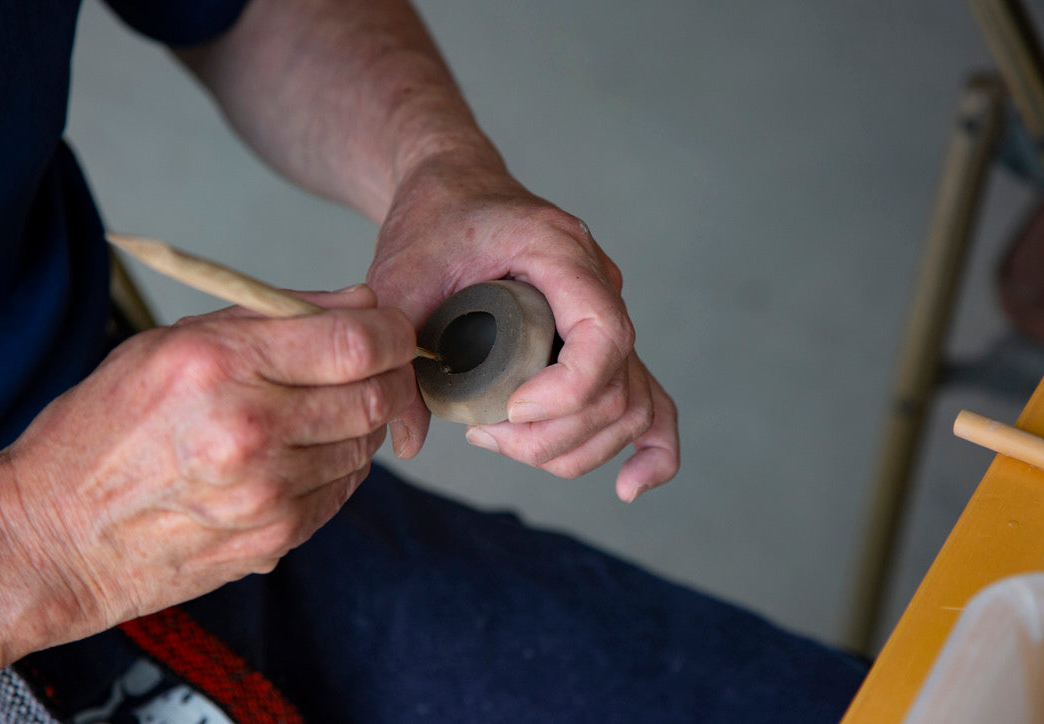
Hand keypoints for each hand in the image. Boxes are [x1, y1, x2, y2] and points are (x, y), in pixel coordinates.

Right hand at [0, 286, 415, 679]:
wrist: (55, 534)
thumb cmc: (104, 431)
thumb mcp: (171, 345)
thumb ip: (270, 317)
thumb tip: (360, 303)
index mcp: (222, 366)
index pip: (356, 343)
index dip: (394, 332)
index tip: (395, 330)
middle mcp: (250, 430)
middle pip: (374, 396)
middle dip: (391, 377)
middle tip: (380, 369)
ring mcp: (268, 492)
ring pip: (365, 446)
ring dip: (363, 423)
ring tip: (326, 411)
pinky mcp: (277, 537)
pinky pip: (344, 490)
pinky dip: (341, 464)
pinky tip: (306, 453)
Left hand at [366, 152, 678, 500]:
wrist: (455, 188)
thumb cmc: (431, 222)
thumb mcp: (398, 279)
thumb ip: (396, 352)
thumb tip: (406, 442)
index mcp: (560, 251)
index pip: (604, 334)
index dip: (566, 391)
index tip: (508, 410)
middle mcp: (599, 282)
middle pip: (617, 386)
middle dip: (554, 435)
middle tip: (484, 433)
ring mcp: (606, 313)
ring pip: (631, 404)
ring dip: (576, 448)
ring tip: (503, 441)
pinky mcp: (600, 343)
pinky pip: (649, 400)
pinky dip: (649, 449)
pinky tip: (629, 487)